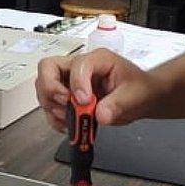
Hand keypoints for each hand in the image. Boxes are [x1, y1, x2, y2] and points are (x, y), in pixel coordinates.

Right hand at [36, 49, 163, 132]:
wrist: (140, 98)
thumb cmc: (139, 89)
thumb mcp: (135, 95)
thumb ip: (118, 104)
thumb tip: (101, 114)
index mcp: (98, 60)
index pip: (77, 65)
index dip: (77, 83)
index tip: (85, 102)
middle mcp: (79, 67)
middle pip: (48, 68)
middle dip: (51, 89)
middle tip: (66, 105)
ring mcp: (70, 81)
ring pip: (44, 86)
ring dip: (52, 106)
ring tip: (70, 118)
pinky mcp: (67, 96)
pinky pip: (50, 105)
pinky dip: (54, 118)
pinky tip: (68, 125)